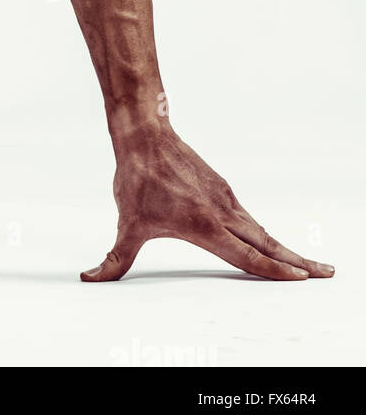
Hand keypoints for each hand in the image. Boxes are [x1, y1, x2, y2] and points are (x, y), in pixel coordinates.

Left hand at [81, 126, 334, 282]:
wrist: (144, 134)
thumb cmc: (137, 179)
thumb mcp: (127, 224)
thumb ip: (115, 259)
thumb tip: (90, 278)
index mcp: (205, 226)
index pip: (247, 256)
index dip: (274, 271)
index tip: (301, 279)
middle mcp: (222, 212)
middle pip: (267, 243)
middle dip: (297, 262)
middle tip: (326, 274)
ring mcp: (224, 198)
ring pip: (260, 228)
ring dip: (284, 247)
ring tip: (306, 263)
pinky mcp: (221, 187)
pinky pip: (247, 215)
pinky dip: (264, 231)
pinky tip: (267, 240)